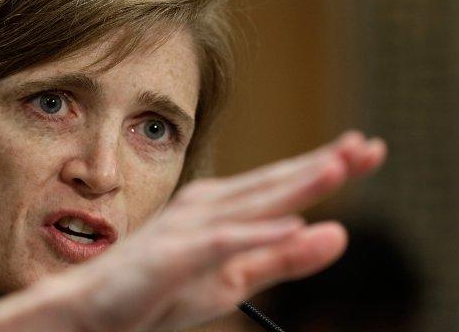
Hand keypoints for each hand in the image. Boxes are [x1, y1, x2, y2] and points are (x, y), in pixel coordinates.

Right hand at [0, 130, 385, 331]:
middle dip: (322, 165)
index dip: (324, 168)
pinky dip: (255, 232)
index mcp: (220, 211)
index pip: (281, 186)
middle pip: (272, 185)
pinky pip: (219, 243)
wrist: (89, 312)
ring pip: (251, 204)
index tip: (366, 149)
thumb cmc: (158, 293)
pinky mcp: (170, 256)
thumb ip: (283, 258)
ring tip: (339, 167)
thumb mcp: (233, 281)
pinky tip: (289, 223)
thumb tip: (338, 232)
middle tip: (369, 146)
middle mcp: (205, 209)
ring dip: (295, 185)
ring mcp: (187, 230)